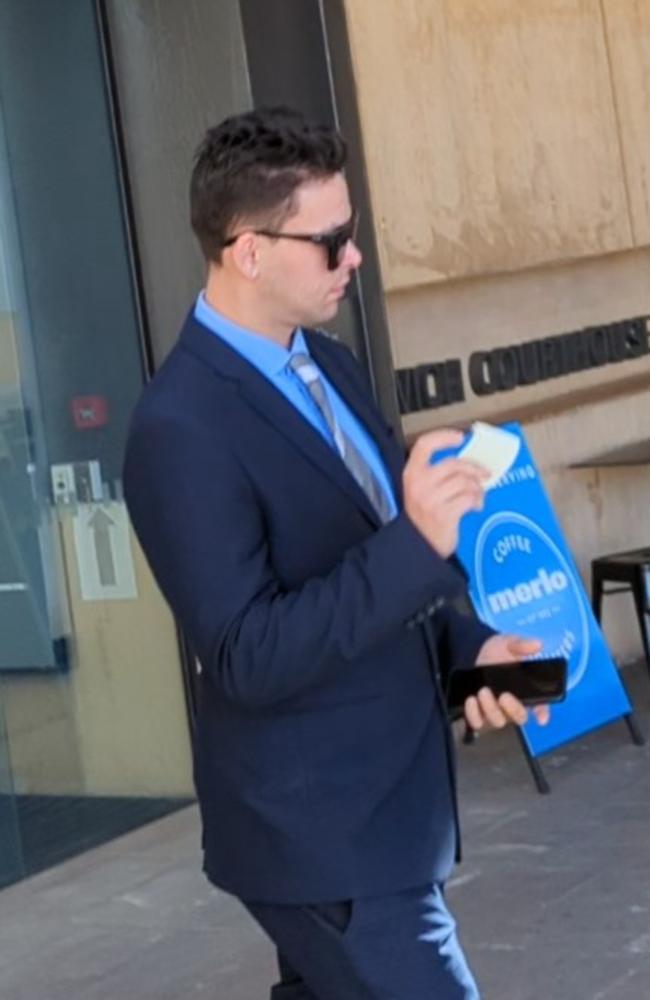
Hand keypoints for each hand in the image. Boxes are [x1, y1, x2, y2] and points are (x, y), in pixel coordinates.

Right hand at [403, 429, 487, 557]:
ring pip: (465, 482)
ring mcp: (431, 500)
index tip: (460, 438)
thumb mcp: (423, 489)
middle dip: (474, 468)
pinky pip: (469, 498)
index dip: (443, 437)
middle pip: (453, 463)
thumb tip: (470, 460)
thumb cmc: (425, 514)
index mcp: (411, 474)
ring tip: (477, 495)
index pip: (424, 445)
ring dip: (477, 488)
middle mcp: (419, 484)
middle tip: (484, 474)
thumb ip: (439, 472)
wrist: (420, 544)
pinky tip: (475, 506)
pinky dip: (477, 501)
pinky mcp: (444, 515)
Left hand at [464, 634, 550, 730]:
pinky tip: (471, 700)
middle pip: (520, 718)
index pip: (541, 705)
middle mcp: (513, 704)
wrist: (477, 652)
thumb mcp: (510, 643)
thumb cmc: (499, 651)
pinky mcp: (479, 713)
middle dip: (513, 709)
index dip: (543, 713)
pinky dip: (473, 715)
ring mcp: (496, 710)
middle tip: (504, 695)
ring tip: (483, 691)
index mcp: (527, 690)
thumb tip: (536, 644)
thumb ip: (522, 644)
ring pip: (498, 721)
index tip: (541, 718)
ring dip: (491, 709)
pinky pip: (477, 722)